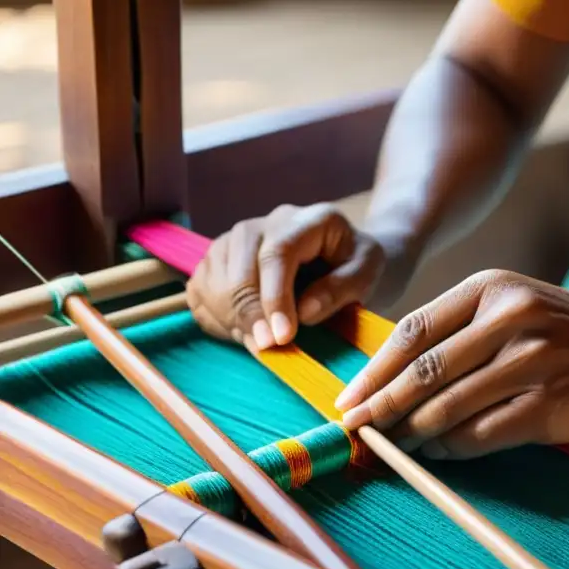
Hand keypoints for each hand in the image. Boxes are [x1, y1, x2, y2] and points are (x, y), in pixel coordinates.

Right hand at [187, 203, 386, 349]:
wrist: (345, 258)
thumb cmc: (357, 265)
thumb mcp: (368, 273)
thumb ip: (341, 289)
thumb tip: (304, 312)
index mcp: (309, 220)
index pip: (278, 253)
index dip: (274, 297)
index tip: (281, 336)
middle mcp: (268, 222)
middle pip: (240, 263)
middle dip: (249, 312)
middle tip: (266, 348)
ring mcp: (240, 237)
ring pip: (215, 274)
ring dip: (231, 316)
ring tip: (258, 342)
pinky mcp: (221, 257)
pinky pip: (201, 286)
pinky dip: (214, 315)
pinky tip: (241, 332)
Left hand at [334, 270, 568, 458]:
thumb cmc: (556, 328)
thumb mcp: (506, 305)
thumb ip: (454, 332)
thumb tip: (386, 381)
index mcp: (488, 290)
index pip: (413, 333)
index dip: (374, 372)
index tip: (348, 400)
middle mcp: (508, 319)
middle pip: (424, 373)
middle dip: (382, 407)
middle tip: (356, 431)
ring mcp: (531, 362)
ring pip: (449, 407)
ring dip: (411, 433)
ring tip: (391, 446)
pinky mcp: (548, 404)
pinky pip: (482, 434)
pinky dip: (450, 449)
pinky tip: (436, 452)